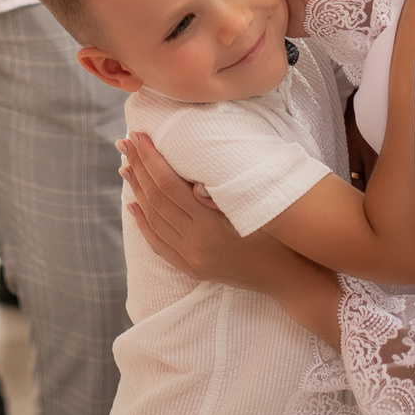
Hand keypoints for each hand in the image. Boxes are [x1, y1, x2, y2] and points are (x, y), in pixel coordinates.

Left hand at [119, 133, 303, 293]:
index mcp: (209, 225)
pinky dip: (144, 224)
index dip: (151, 159)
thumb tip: (188, 178)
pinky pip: (159, 245)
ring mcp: (191, 259)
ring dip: (137, 192)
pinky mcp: (192, 269)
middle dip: (139, 168)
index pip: (168, 185)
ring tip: (125, 167)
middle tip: (125, 144)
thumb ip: (219, 195)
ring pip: (154, 221)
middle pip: (156, 200)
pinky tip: (133, 206)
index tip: (139, 137)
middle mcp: (194, 244)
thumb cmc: (279, 236)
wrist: (289, 278)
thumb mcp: (252, 209)